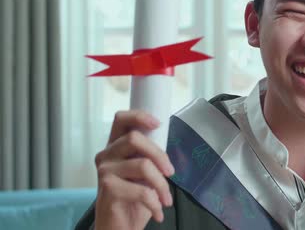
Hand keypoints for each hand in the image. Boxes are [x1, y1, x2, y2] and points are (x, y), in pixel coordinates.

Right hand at [94, 110, 174, 229]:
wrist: (119, 226)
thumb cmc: (133, 198)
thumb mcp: (144, 172)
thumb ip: (149, 155)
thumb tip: (167, 143)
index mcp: (115, 146)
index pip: (121, 119)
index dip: (139, 116)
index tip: (158, 124)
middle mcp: (106, 155)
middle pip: (135, 139)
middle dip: (159, 155)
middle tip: (171, 173)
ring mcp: (104, 171)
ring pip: (142, 165)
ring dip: (162, 185)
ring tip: (166, 199)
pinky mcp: (107, 188)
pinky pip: (141, 190)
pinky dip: (155, 203)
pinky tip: (158, 211)